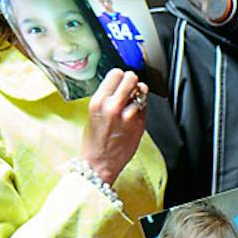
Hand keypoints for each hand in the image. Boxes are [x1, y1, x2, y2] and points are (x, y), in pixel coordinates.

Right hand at [78, 68, 147, 184]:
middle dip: (131, 81)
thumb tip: (119, 84)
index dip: (119, 76)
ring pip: (141, 91)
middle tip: (129, 86)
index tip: (119, 79)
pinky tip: (134, 113)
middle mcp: (113, 106)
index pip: (115, 74)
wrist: (99, 163)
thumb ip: (106, 97)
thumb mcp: (92, 113)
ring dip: (138, 94)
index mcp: (98, 102)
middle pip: (131, 78)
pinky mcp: (140, 125)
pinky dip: (142, 106)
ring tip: (132, 101)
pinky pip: (145, 106)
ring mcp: (128, 116)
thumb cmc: (94, 141)